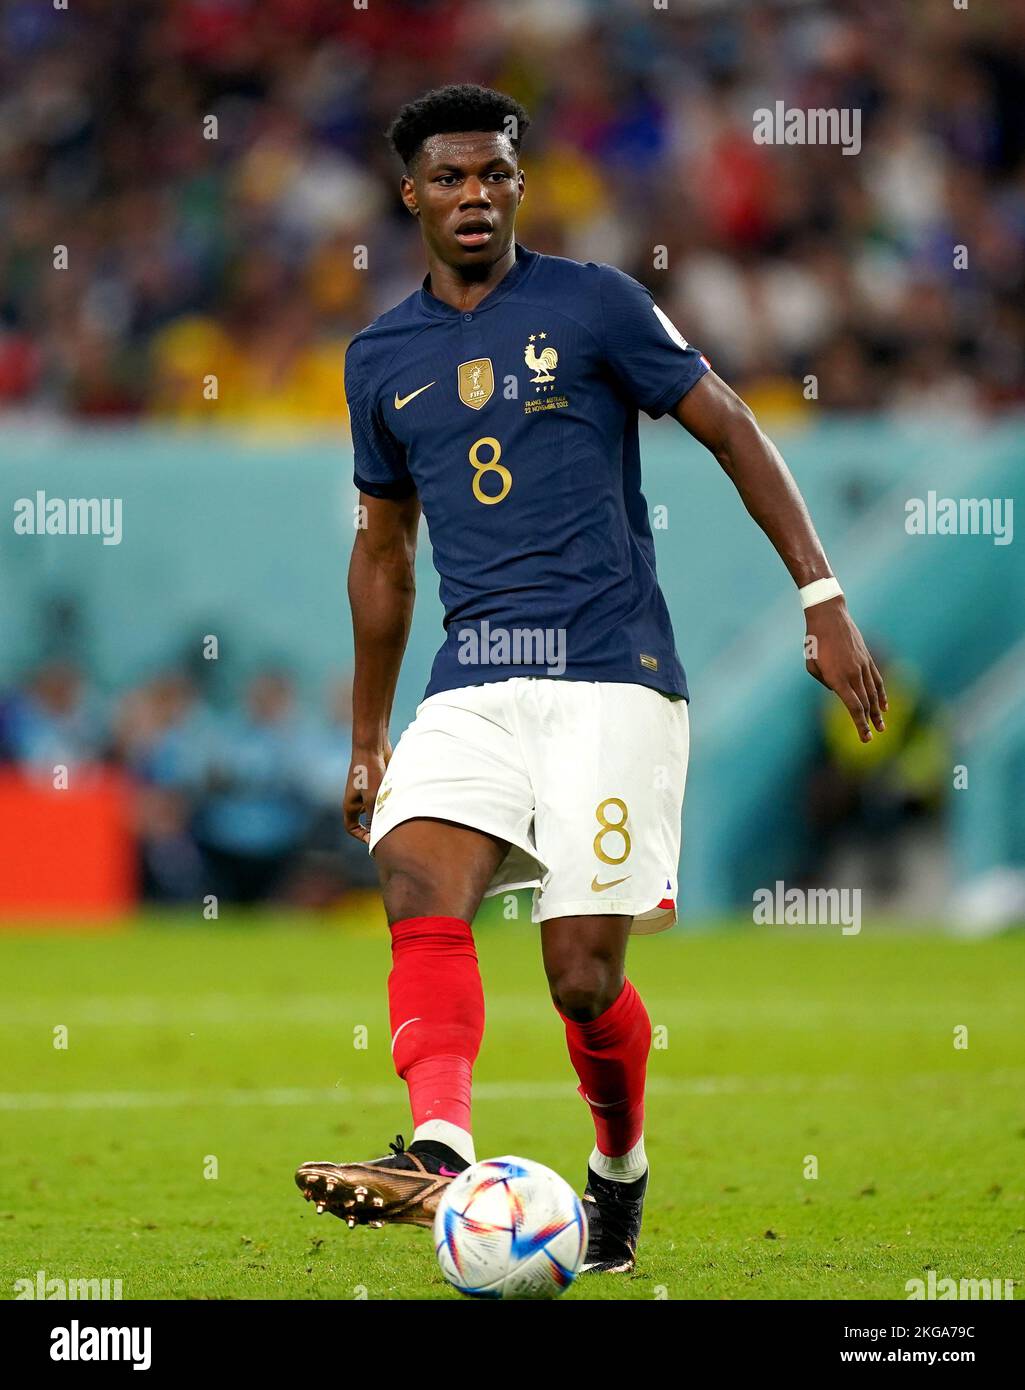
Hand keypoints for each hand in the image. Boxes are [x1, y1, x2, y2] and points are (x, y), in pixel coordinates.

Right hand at [343, 742, 391, 843]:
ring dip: (385, 812)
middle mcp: (357, 799)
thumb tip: (376, 836)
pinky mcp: (377, 784)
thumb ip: (373, 817)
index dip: (361, 836)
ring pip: (376, 809)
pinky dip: (390, 802)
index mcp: (350, 804)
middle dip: (377, 826)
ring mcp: (367, 791)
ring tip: (397, 814)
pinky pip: (383, 798)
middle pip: (365, 820)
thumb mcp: (372, 798)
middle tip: (392, 832)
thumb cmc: (369, 772)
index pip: (351, 827)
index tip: (374, 841)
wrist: (372, 747)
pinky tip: (400, 801)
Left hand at [804, 598, 886, 742]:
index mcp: (837, 678)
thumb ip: (824, 682)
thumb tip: (838, 691)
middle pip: (865, 704)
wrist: (829, 616)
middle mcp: (853, 674)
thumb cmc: (815, 642)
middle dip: (869, 722)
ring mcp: (863, 665)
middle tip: (872, 736)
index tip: (865, 738)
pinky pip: (877, 679)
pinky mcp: (866, 658)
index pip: (853, 707)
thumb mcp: (812, 665)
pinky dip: (882, 693)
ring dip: (877, 712)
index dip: (860, 724)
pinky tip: (884, 705)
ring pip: (873, 693)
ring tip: (881, 725)